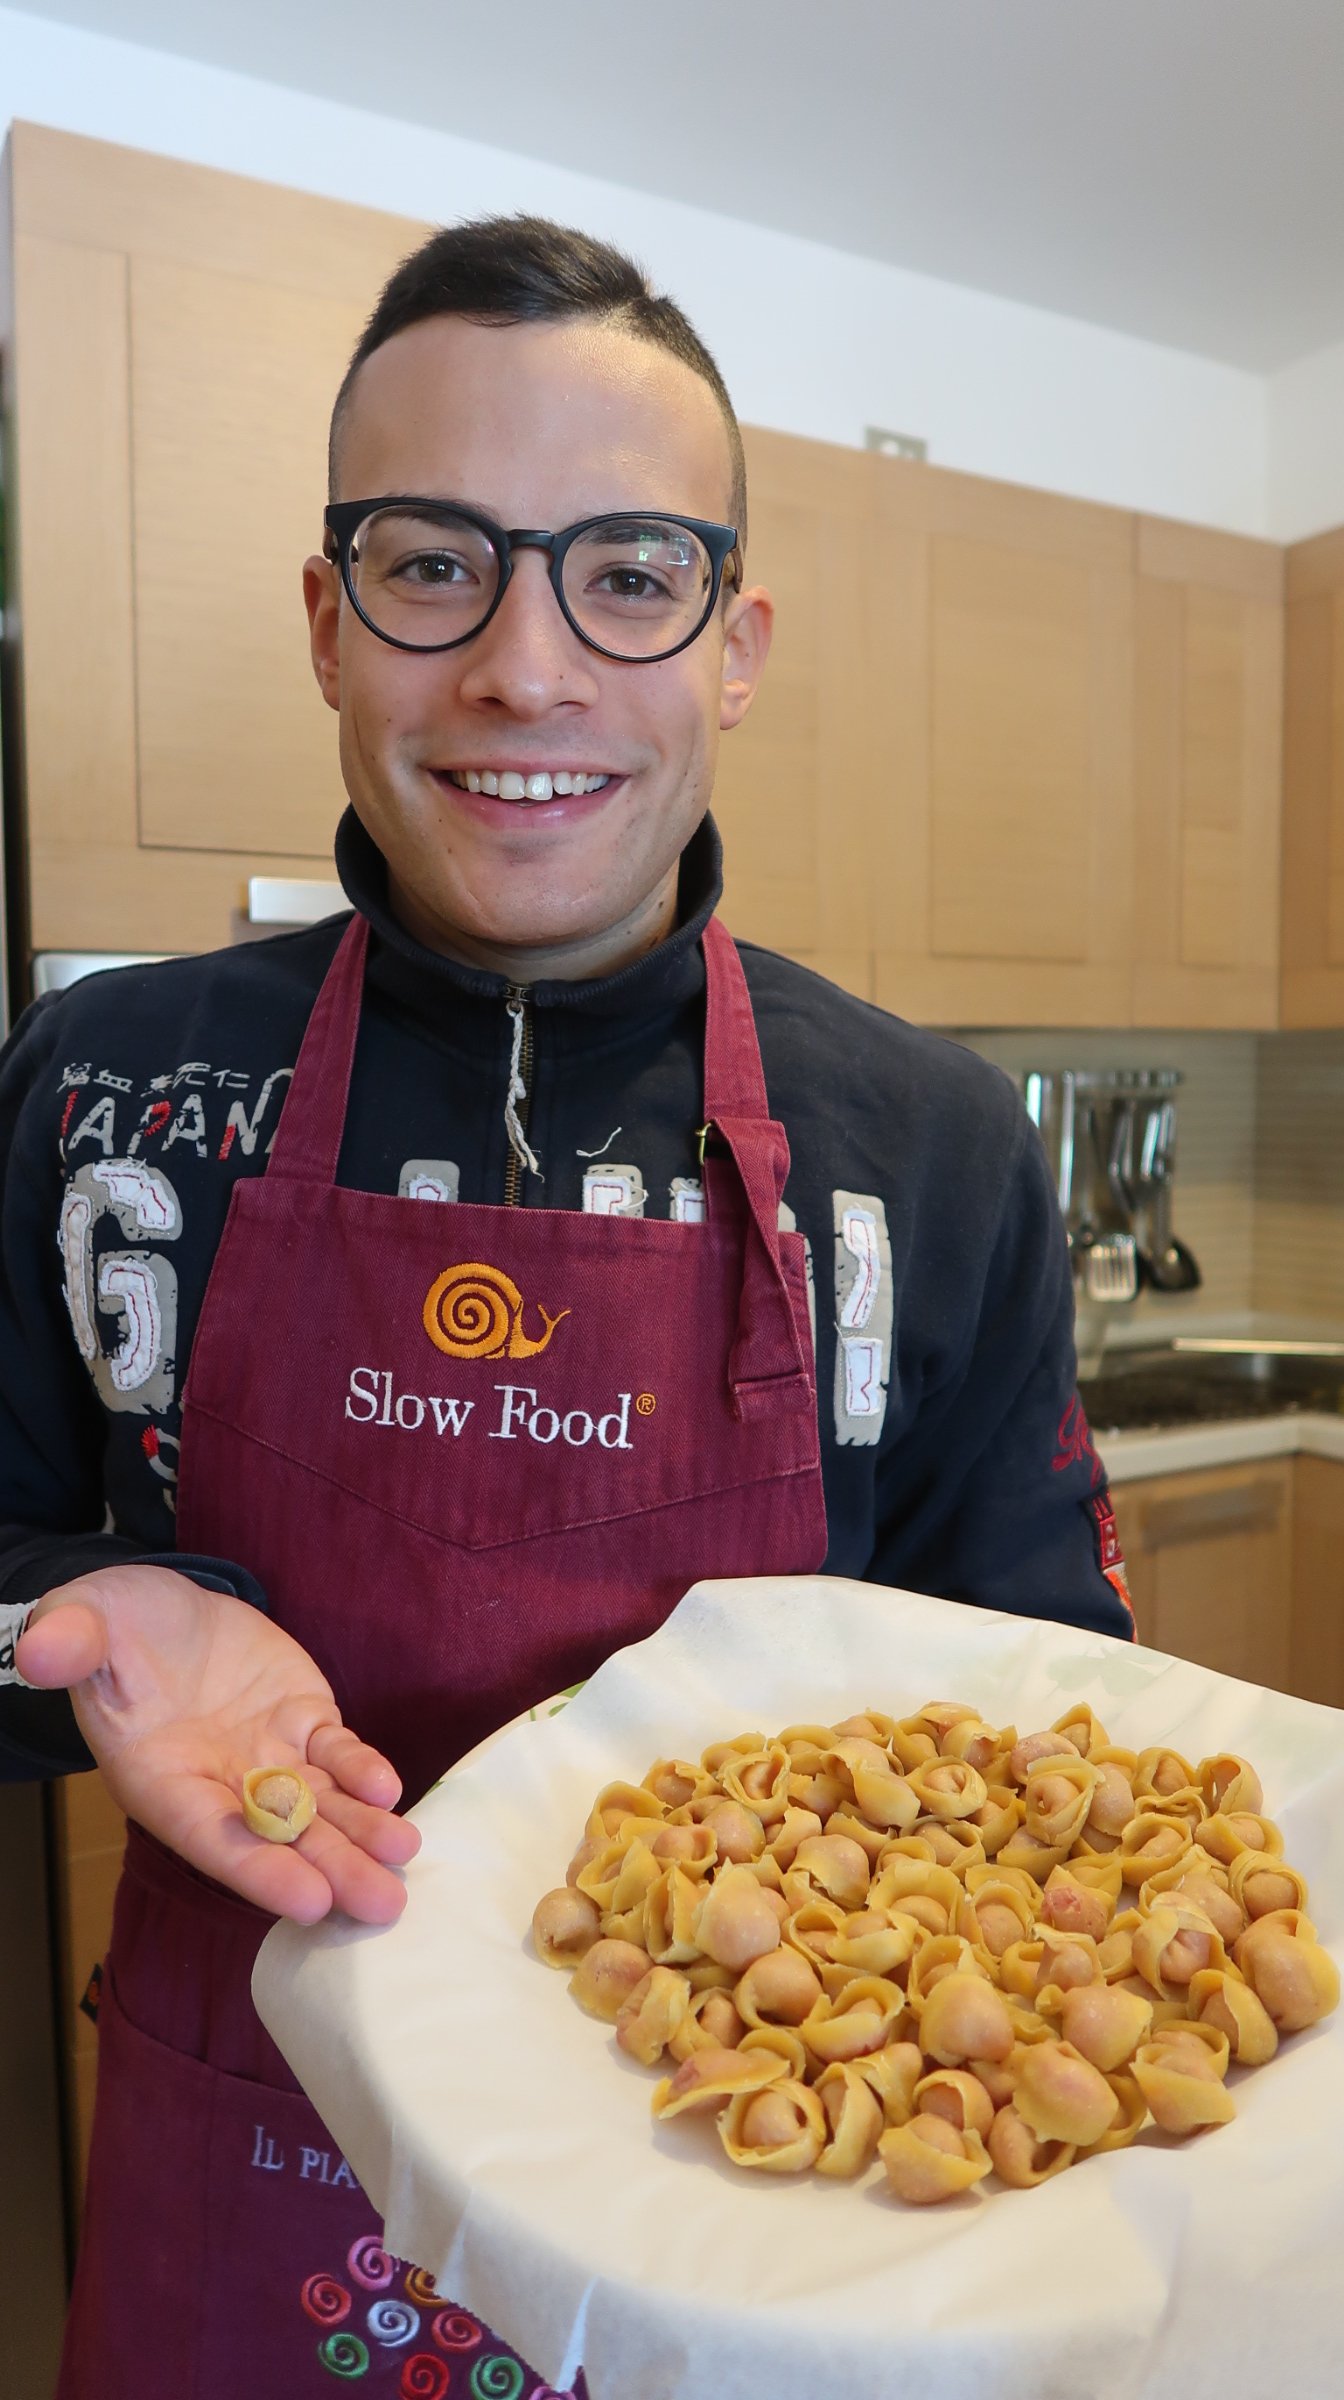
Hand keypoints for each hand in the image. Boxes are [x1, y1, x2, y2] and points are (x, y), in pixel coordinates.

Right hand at [16, 1565, 419, 1924]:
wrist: (159, 1607)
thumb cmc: (112, 1625)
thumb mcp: (83, 1623)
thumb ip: (71, 1643)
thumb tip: (41, 1650)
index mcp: (159, 1780)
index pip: (212, 1838)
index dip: (259, 1870)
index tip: (307, 1902)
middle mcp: (219, 1782)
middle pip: (280, 1839)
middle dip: (331, 1870)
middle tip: (382, 1907)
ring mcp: (266, 1754)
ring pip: (320, 1805)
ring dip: (361, 1832)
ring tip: (403, 1855)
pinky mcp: (302, 1719)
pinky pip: (336, 1751)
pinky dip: (362, 1769)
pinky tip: (389, 1788)